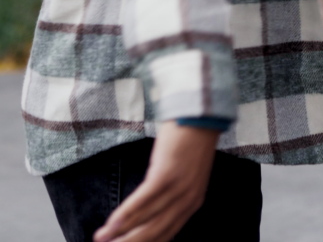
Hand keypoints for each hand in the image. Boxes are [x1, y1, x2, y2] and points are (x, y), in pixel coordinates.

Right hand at [93, 121, 218, 241]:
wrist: (201, 113)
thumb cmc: (190, 139)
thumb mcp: (187, 173)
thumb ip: (174, 193)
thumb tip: (152, 208)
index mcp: (192, 202)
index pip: (166, 235)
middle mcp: (187, 200)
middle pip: (155, 233)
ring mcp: (178, 188)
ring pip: (147, 221)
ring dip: (121, 234)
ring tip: (101, 240)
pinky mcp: (167, 173)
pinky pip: (143, 200)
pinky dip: (125, 215)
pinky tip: (111, 224)